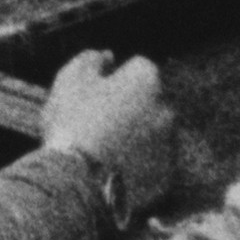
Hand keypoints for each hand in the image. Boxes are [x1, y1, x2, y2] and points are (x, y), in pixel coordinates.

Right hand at [40, 49, 175, 228]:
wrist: (77, 183)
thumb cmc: (72, 125)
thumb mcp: (69, 81)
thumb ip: (90, 60)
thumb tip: (106, 56)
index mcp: (147, 79)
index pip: (137, 68)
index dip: (114, 79)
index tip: (95, 96)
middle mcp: (167, 107)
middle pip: (149, 101)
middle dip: (131, 108)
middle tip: (98, 126)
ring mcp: (170, 144)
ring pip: (153, 133)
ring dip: (137, 138)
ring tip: (104, 153)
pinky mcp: (167, 176)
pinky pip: (154, 165)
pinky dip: (140, 167)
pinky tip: (114, 171)